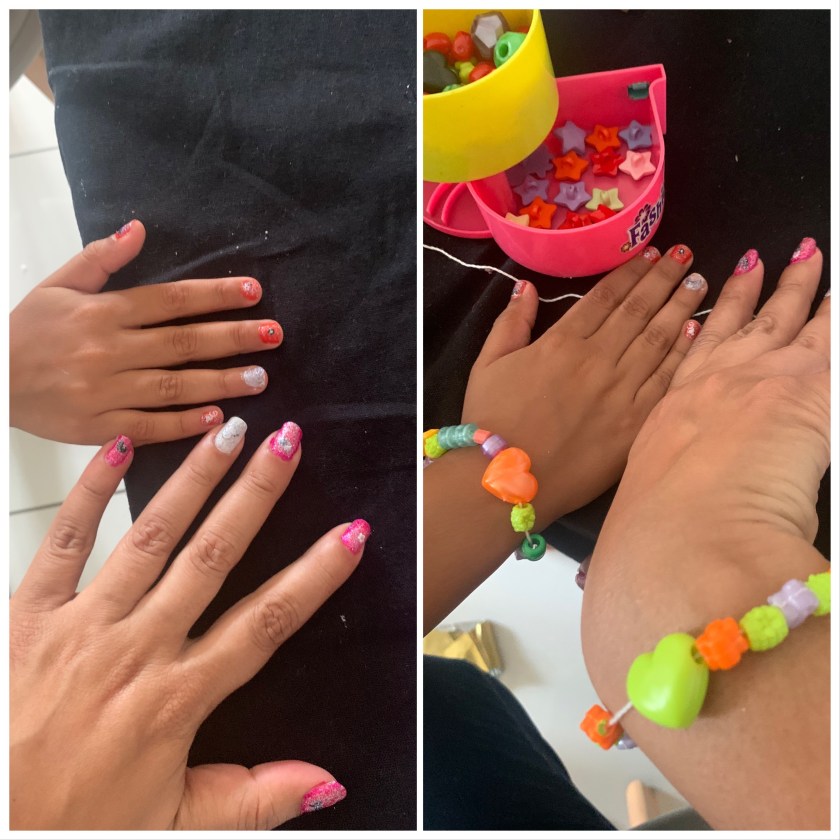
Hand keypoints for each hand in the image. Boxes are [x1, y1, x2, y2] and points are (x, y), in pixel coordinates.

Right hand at [10, 219, 282, 444]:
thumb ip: (101, 258)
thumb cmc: (24, 331)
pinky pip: (149, 427)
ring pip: (174, 386)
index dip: (215, 296)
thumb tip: (139, 229)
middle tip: (274, 336)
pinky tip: (218, 419)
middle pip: (183, 343)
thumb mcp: (57, 285)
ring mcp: (104, 392)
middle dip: (233, 338)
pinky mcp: (97, 427)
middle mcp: (108, 350)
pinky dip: (183, 424)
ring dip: (221, 382)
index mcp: (102, 312)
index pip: (171, 300)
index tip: (254, 293)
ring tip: (260, 379)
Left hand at [10, 420, 367, 828]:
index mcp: (177, 698)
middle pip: (213, 557)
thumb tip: (329, 782)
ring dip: (193, 480)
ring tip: (226, 432)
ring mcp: (82, 626)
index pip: (266, 624)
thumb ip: (256, 798)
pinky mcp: (28, 615)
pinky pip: (65, 541)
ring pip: (151, 536)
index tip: (351, 534)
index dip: (315, 577)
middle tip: (287, 444)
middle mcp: (136, 649)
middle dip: (256, 494)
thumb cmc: (70, 825)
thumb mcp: (176, 824)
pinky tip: (119, 450)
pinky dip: (92, 491)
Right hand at [424, 244, 707, 629]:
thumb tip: (527, 287)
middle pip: (639, 310)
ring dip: (681, 307)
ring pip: (659, 339)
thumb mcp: (487, 364)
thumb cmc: (494, 421)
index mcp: (562, 342)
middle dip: (664, 279)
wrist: (510, 478)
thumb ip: (511, 323)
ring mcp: (621, 391)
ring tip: (699, 283)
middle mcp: (598, 359)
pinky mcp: (636, 423)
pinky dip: (682, 354)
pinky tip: (696, 333)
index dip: (631, 272)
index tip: (651, 253)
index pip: (606, 297)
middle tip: (685, 255)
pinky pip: (665, 380)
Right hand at [581, 240, 829, 828]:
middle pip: (737, 321)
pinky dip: (836, 314)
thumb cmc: (652, 526)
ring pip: (789, 317)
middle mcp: (715, 381)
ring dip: (801, 286)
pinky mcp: (808, 387)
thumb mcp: (639, 502)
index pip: (692, 349)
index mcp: (676, 403)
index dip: (704, 319)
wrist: (684, 536)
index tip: (705, 291)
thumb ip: (642, 493)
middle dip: (751, 288)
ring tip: (811, 257)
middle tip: (759, 259)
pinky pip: (831, 337)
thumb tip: (631, 520)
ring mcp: (760, 377)